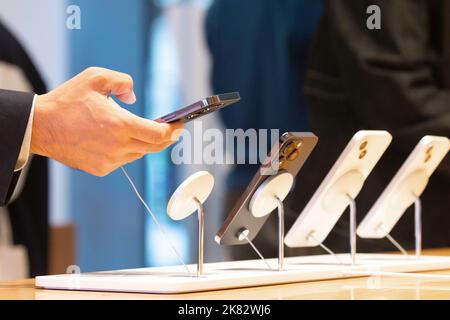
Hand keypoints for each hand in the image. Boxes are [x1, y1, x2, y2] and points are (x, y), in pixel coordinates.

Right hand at [31, 67, 182, 175]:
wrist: (41, 126)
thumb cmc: (67, 101)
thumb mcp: (95, 78)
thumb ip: (122, 82)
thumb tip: (133, 98)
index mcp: (120, 125)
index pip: (158, 134)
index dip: (173, 131)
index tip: (180, 126)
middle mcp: (118, 146)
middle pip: (154, 147)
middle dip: (165, 138)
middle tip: (170, 129)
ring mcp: (109, 161)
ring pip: (138, 154)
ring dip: (143, 143)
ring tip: (135, 130)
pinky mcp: (101, 169)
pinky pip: (122, 160)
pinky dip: (125, 150)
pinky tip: (114, 140)